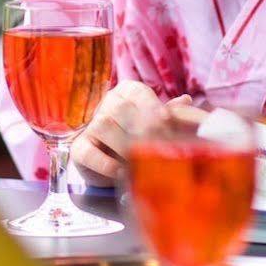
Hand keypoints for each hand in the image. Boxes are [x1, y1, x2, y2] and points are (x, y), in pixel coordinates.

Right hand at [70, 83, 205, 185]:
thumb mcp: (157, 123)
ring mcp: (90, 126)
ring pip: (103, 126)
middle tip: (159, 148)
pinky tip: (122, 172)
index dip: (154, 108)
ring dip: (124, 146)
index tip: (167, 125)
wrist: (111, 160)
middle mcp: (107, 104)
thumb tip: (187, 100)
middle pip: (121, 109)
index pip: (139, 92)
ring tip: (141, 162)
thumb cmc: (139, 136)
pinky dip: (106, 164)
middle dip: (143, 129)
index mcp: (127, 93)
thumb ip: (170, 113)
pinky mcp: (78, 148)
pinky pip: (88, 153)